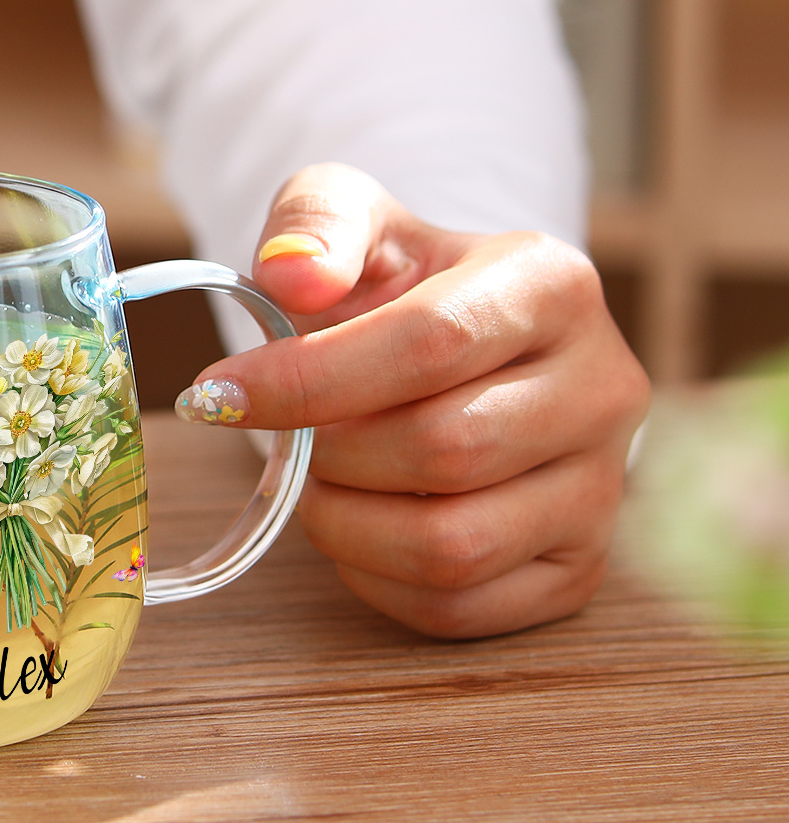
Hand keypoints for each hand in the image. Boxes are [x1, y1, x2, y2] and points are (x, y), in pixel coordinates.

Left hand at [176, 164, 650, 637]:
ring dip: (346, 523)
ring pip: (453, 544)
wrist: (460, 347)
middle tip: (291, 438)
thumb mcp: (349, 215)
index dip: (309, 379)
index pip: (431, 343)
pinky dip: (375, 578)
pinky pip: (459, 606)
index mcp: (552, 284)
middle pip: (445, 448)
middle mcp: (604, 387)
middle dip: (332, 452)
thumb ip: (314, 222)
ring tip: (319, 479)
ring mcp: (603, 489)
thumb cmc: (395, 283)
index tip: (219, 394)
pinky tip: (354, 525)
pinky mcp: (576, 567)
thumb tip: (291, 274)